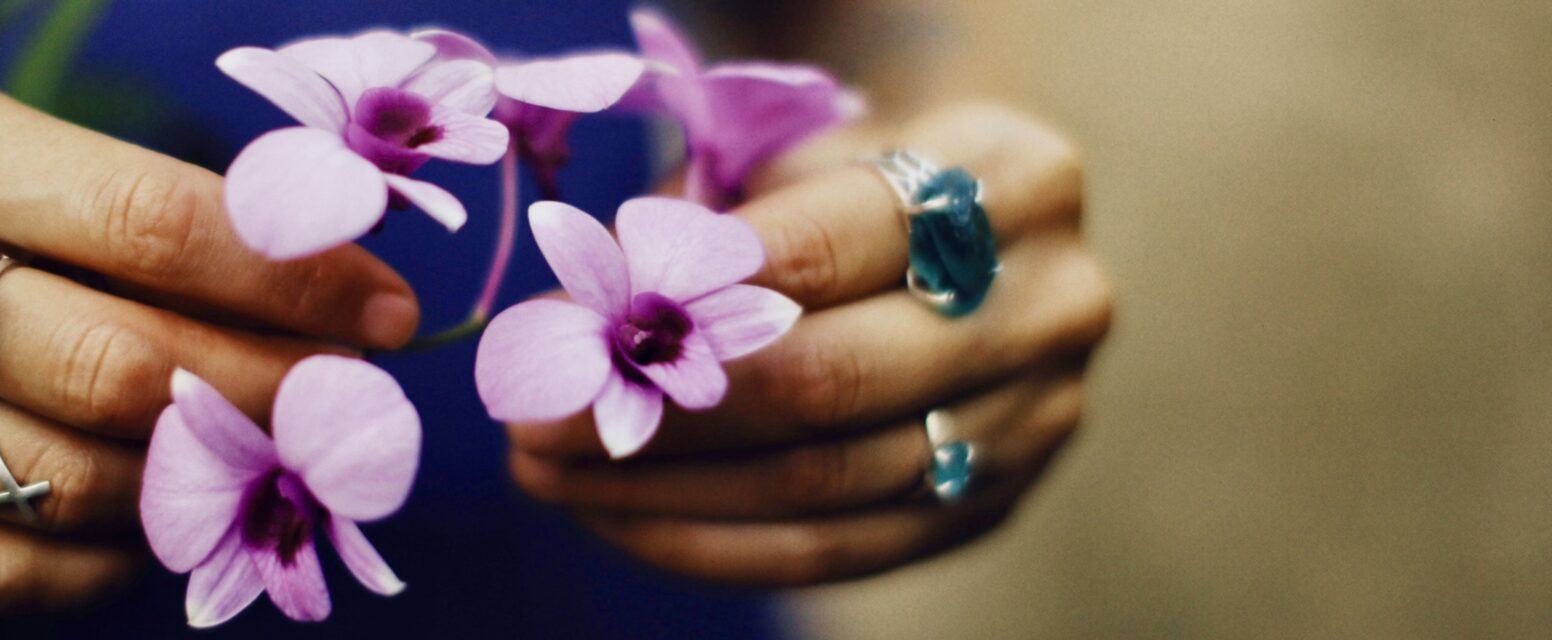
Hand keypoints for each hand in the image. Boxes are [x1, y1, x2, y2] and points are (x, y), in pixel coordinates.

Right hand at [0, 78, 419, 611]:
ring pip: (64, 478)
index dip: (293, 279)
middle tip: (351, 406)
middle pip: (119, 365)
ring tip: (262, 462)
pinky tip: (155, 528)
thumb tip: (327, 288)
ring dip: (196, 484)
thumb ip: (140, 210)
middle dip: (270, 393)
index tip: (387, 312)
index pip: (151, 222)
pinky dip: (102, 564)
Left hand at [503, 105, 1111, 585]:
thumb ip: (702, 233)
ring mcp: (1037, 419)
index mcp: (1013, 179)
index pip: (821, 253)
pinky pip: (839, 551)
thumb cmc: (852, 178)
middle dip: (658, 412)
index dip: (679, 301)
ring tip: (555, 477)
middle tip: (534, 423)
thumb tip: (572, 332)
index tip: (558, 334)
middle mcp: (1052, 304)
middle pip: (831, 382)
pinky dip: (714, 544)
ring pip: (828, 486)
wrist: (970, 231)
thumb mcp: (795, 157)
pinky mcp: (993, 505)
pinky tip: (622, 520)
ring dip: (666, 493)